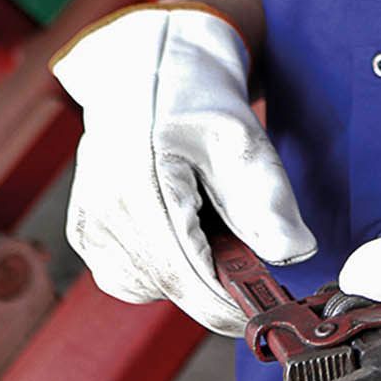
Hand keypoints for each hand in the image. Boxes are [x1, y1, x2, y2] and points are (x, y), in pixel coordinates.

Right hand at [51, 4, 315, 333]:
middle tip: (249, 249)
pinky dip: (165, 263)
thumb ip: (267, 200)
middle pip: (171, 286)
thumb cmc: (194, 95)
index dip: (229, 304)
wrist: (149, 66)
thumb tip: (292, 254)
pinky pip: (132, 276)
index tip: (266, 314)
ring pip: (153, 287)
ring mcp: (90, 226)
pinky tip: (180, 223)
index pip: (185, 277)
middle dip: (217, 283)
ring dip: (191, 270)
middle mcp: (103, 212)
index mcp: (139, 186)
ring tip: (206, 214)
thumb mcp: (242, 138)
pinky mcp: (87, 234)